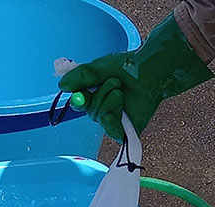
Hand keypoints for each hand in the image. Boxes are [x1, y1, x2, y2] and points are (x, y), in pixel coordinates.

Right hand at [58, 14, 212, 141]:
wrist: (152, 71)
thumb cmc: (129, 67)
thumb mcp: (101, 68)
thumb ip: (81, 76)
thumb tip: (62, 86)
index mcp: (93, 94)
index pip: (78, 102)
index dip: (78, 100)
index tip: (80, 95)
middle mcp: (101, 109)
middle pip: (89, 110)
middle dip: (101, 95)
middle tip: (116, 83)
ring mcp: (114, 120)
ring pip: (100, 118)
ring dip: (110, 102)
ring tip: (121, 92)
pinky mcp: (126, 130)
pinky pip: (112, 131)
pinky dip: (112, 123)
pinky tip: (114, 113)